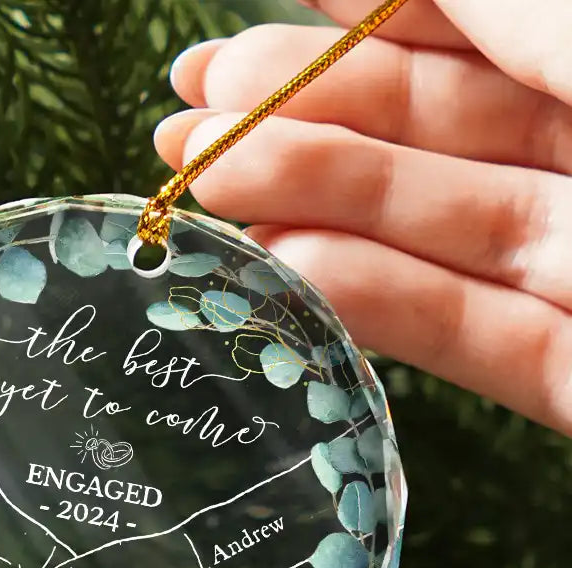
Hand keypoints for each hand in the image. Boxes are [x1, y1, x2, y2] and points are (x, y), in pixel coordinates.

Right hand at [157, 0, 571, 435]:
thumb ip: (511, 13)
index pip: (471, 36)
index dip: (355, 26)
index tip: (240, 44)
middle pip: (426, 139)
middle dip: (298, 123)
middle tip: (187, 129)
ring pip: (428, 235)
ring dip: (308, 208)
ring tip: (207, 189)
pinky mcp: (571, 377)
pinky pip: (465, 335)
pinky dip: (372, 304)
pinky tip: (285, 268)